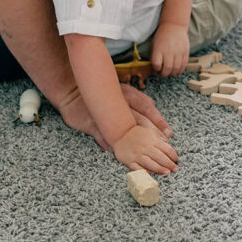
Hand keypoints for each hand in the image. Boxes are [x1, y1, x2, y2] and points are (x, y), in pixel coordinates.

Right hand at [54, 82, 173, 149]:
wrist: (73, 91)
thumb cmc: (99, 91)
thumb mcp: (120, 89)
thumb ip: (136, 98)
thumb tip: (151, 106)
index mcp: (126, 93)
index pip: (147, 107)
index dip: (158, 120)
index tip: (168, 133)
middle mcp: (117, 102)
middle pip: (139, 119)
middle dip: (153, 133)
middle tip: (163, 145)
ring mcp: (104, 113)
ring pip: (123, 128)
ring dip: (136, 140)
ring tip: (146, 152)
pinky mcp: (91, 123)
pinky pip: (102, 135)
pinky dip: (109, 142)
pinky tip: (115, 150)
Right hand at [113, 124, 178, 175]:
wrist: (121, 133)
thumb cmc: (137, 133)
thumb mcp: (150, 131)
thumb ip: (159, 138)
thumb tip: (168, 144)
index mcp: (152, 140)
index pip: (166, 148)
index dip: (173, 155)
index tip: (177, 160)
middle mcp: (146, 148)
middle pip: (160, 157)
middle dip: (169, 164)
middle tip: (175, 169)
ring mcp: (137, 155)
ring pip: (151, 164)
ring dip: (160, 169)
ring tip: (167, 173)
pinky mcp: (130, 161)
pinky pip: (139, 169)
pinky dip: (145, 172)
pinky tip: (152, 175)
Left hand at [151, 22, 189, 76]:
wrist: (174, 25)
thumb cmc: (162, 36)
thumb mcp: (154, 44)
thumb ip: (154, 56)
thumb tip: (155, 69)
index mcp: (159, 49)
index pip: (156, 65)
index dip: (155, 70)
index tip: (155, 70)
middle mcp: (169, 50)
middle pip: (167, 69)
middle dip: (164, 74)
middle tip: (162, 74)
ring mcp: (178, 51)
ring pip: (176, 69)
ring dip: (172, 74)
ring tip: (170, 73)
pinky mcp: (185, 51)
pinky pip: (184, 65)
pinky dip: (180, 70)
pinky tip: (177, 71)